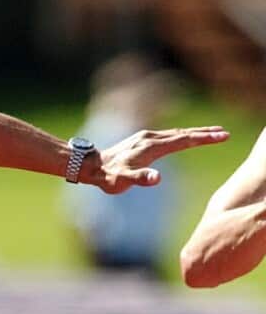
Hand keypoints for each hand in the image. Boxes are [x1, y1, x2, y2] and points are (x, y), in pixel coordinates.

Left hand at [85, 126, 228, 193]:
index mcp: (151, 146)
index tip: (222, 136)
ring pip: (175, 134)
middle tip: (224, 132)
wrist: (88, 166)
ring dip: (194, 133)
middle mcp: (150, 138)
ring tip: (210, 133)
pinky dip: (181, 136)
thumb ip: (140, 179)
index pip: (184, 140)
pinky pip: (167, 136)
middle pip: (183, 134)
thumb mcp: (122, 181)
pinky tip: (184, 138)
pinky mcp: (140, 140)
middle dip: (204, 133)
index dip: (203, 139)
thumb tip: (156, 178)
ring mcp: (145, 137)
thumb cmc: (107, 177)